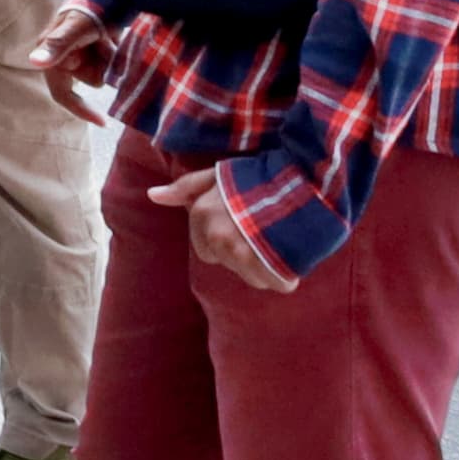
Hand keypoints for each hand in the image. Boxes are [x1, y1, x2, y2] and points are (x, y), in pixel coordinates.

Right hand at [29, 0, 112, 113]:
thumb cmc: (87, 6)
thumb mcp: (75, 27)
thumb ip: (57, 44)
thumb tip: (34, 61)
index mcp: (51, 56)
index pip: (62, 94)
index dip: (81, 109)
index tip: (104, 122)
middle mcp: (64, 58)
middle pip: (89, 81)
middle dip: (101, 64)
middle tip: (103, 41)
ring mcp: (80, 54)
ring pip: (103, 72)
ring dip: (110, 56)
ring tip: (109, 35)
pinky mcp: (94, 50)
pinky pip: (110, 64)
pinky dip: (114, 52)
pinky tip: (112, 35)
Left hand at [150, 165, 291, 290]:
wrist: (305, 178)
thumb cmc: (260, 176)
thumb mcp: (218, 175)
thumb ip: (185, 188)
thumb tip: (153, 195)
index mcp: (200, 215)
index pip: (206, 251)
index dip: (228, 240)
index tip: (245, 225)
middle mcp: (215, 236)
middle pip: (228, 265)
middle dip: (245, 255)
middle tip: (265, 232)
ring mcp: (240, 252)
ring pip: (252, 277)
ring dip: (268, 265)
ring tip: (281, 240)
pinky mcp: (267, 266)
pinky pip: (276, 284)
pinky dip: (287, 274)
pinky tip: (294, 253)